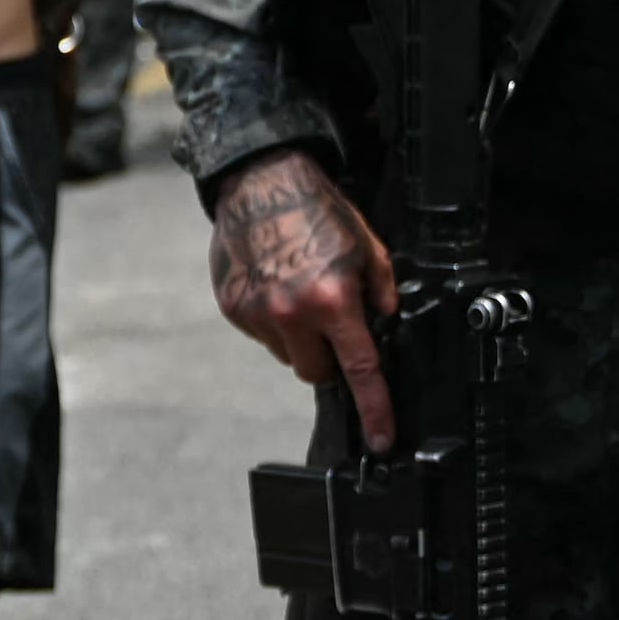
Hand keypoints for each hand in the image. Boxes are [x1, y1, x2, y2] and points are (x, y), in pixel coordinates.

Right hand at [206, 147, 398, 440]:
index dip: (375, 408)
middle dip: (330, 358)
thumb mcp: (368, 248)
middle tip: (333, 325)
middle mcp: (291, 314)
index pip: (360, 370)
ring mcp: (256, 314)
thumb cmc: (317, 209)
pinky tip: (277, 288)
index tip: (382, 437)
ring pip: (288, 356)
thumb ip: (382, 292)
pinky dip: (274, 322)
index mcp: (332, 300)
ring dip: (300, 340)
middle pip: (317, 373)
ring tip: (300, 296)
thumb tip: (385, 324)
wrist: (261, 182)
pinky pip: (262, 336)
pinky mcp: (233, 308)